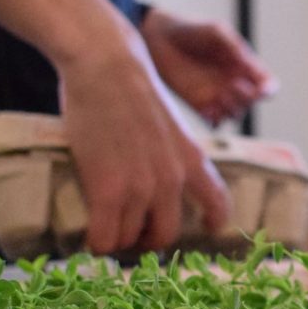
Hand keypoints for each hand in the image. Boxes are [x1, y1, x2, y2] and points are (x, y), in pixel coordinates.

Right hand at [56, 43, 229, 253]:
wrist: (106, 65)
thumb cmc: (130, 87)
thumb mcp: (170, 124)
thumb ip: (172, 154)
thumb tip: (159, 177)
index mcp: (193, 160)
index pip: (218, 204)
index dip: (213, 222)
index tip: (207, 228)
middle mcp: (173, 180)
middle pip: (164, 234)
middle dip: (145, 239)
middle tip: (128, 232)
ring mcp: (141, 188)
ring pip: (129, 239)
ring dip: (115, 240)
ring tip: (103, 229)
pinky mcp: (108, 190)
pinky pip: (104, 238)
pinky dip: (96, 244)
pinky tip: (89, 239)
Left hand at [140, 8, 277, 124]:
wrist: (159, 38)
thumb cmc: (190, 30)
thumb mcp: (216, 31)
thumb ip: (234, 47)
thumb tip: (249, 67)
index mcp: (244, 65)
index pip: (267, 85)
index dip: (268, 90)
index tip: (261, 89)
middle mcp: (234, 82)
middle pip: (253, 102)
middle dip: (247, 98)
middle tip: (233, 86)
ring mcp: (217, 95)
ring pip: (236, 114)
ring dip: (232, 109)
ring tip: (218, 96)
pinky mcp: (200, 105)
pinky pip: (215, 121)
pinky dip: (216, 120)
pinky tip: (207, 109)